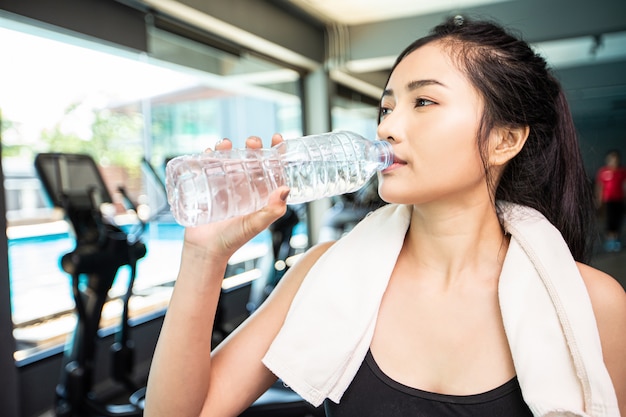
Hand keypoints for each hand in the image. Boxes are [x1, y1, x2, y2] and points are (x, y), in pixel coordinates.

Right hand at [183, 133, 288, 261]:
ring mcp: (225, 185)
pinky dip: (208, 155)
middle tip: (252, 143)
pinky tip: (208, 152)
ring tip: (225, 144)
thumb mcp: (256, 224)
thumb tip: (286, 189)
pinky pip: (208, 166)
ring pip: (229, 158)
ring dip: (228, 147)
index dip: (276, 152)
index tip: (277, 139)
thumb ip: (271, 211)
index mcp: (260, 193)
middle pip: (250, 158)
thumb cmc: (233, 240)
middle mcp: (244, 186)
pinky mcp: (208, 186)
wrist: (206, 250)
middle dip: (252, 146)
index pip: (271, 168)